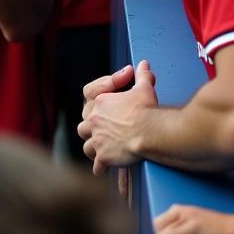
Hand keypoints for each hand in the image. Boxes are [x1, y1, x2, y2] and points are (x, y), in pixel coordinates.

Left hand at [79, 59, 156, 174]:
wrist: (149, 132)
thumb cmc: (146, 110)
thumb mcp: (144, 88)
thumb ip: (141, 76)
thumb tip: (143, 64)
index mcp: (100, 102)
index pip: (89, 94)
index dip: (99, 91)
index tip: (112, 92)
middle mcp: (93, 120)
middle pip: (84, 125)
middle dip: (91, 128)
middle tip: (101, 131)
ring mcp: (97, 139)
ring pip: (86, 145)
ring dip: (93, 147)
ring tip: (101, 149)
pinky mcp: (103, 156)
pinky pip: (97, 165)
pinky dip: (100, 167)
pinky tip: (104, 169)